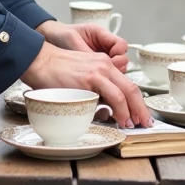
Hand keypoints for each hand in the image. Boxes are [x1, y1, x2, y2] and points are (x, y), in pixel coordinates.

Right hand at [22, 22, 151, 127]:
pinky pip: (109, 97)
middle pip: (131, 88)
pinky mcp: (88, 80)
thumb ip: (96, 90)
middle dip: (140, 108)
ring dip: (130, 111)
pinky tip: (117, 118)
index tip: (140, 114)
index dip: (137, 101)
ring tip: (131, 124)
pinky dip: (117, 110)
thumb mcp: (82, 75)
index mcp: (104, 64)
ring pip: (123, 93)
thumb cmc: (56, 71)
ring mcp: (97, 73)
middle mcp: (104, 66)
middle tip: (145, 122)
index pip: (127, 84)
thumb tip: (107, 111)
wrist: (39, 60)